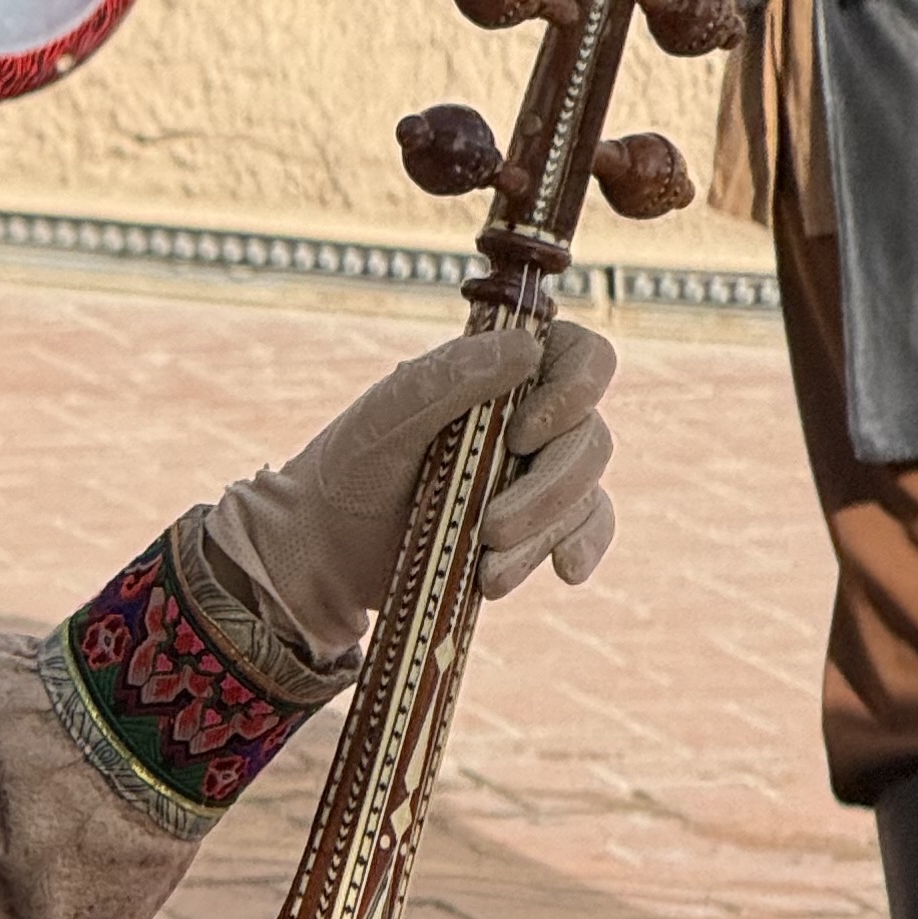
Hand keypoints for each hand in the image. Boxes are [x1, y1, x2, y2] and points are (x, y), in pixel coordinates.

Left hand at [203, 318, 616, 662]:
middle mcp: (527, 416)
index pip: (579, 356)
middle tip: (490, 524)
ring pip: (586, 489)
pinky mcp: (537, 525)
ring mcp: (535, 472)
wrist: (327, 553)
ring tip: (488, 566)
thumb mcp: (384, 418)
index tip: (521, 434)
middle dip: (548, 486)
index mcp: (497, 372)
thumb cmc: (350, 469)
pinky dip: (581, 548)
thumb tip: (528, 347)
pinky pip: (590, 528)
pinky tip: (564, 571)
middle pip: (590, 435)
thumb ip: (448, 378)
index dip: (576, 389)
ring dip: (544, 530)